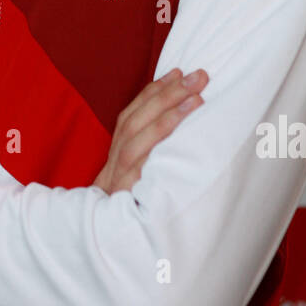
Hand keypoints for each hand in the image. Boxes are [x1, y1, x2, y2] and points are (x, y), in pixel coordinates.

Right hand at [92, 69, 207, 195]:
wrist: (108, 234)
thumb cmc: (132, 196)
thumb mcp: (140, 166)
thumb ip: (153, 141)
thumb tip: (185, 110)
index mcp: (120, 147)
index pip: (134, 111)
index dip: (155, 90)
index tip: (179, 71)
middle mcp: (116, 158)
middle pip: (135, 122)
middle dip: (167, 96)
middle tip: (198, 77)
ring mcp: (119, 178)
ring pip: (135, 144)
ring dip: (166, 119)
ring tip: (195, 100)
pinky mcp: (127, 199)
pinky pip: (140, 177)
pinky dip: (155, 160)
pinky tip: (178, 148)